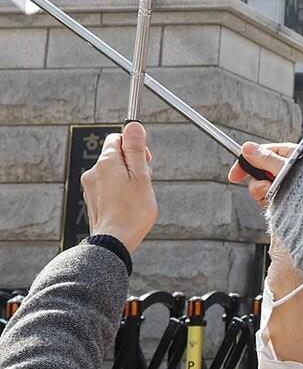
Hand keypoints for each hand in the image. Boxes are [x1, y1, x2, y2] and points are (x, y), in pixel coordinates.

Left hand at [82, 121, 157, 254]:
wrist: (114, 242)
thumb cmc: (131, 211)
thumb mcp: (141, 175)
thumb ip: (136, 149)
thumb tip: (133, 125)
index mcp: (106, 162)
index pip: (117, 137)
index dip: (134, 146)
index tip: (144, 160)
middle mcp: (94, 172)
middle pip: (117, 155)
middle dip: (133, 163)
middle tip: (143, 181)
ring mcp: (91, 187)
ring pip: (114, 172)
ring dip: (127, 178)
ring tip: (136, 196)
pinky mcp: (92, 200)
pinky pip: (109, 186)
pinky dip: (119, 191)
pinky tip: (127, 204)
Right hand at [228, 142, 295, 209]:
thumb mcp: (285, 169)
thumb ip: (265, 159)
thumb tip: (246, 147)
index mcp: (291, 154)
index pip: (263, 152)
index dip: (246, 162)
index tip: (234, 175)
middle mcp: (287, 167)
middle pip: (259, 170)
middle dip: (256, 181)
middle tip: (262, 188)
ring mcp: (286, 182)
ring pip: (261, 185)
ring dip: (262, 192)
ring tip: (274, 196)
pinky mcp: (285, 197)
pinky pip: (267, 197)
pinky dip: (267, 201)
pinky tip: (276, 204)